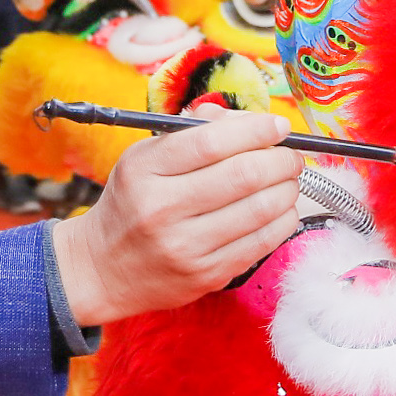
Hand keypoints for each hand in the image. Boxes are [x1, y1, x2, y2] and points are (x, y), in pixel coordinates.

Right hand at [49, 108, 299, 326]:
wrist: (103, 268)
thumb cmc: (131, 204)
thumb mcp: (143, 158)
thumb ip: (191, 133)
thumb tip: (246, 120)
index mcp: (144, 171)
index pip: (211, 142)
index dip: (255, 130)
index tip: (278, 126)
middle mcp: (161, 209)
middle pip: (242, 175)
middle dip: (280, 160)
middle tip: (292, 155)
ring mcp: (185, 246)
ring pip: (259, 210)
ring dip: (287, 189)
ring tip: (289, 181)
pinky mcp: (206, 275)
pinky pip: (261, 243)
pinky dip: (283, 220)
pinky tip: (282, 209)